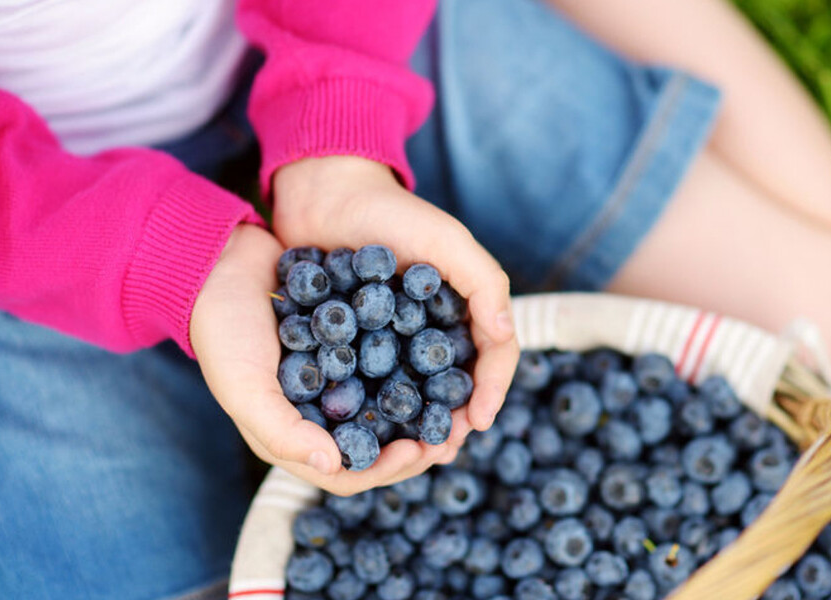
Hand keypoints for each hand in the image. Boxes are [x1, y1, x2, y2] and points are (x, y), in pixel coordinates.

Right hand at [190, 224, 467, 494]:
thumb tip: (334, 465)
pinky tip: (441, 357)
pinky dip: (415, 368)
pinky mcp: (350, 345)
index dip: (388, 469)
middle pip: (379, 446)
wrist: (220, 264)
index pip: (350, 473)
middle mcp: (321, 414)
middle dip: (419, 444)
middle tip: (457, 432)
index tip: (421, 448)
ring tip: (457, 402)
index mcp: (294, 435)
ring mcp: (338, 379)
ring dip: (425, 411)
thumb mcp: (244, 387)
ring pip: (390, 408)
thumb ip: (284, 432)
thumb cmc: (223, 331)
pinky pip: (389, 365)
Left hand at [272, 155, 519, 480]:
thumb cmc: (391, 213)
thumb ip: (485, 284)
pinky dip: (374, 408)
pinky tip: (366, 429)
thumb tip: (508, 338)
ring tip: (410, 450)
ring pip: (416, 391)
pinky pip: (371, 381)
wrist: (322, 193)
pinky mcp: (356, 341)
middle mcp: (434, 326)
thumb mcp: (448, 240)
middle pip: (455, 384)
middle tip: (443, 449)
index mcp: (464, 306)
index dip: (490, 392)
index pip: (491, 357)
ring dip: (418, 423)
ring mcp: (395, 337)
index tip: (477, 422)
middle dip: (454, 420)